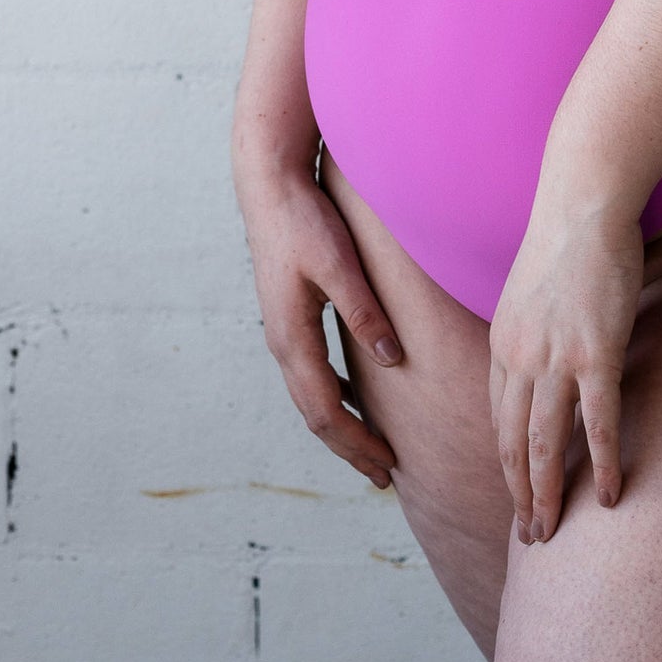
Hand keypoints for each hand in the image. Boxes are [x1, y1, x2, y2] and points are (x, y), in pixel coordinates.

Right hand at [235, 165, 404, 490]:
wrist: (269, 186)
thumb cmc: (306, 221)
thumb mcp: (340, 264)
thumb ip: (364, 312)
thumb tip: (392, 360)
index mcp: (292, 337)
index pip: (324, 411)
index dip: (354, 444)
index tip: (385, 467)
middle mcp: (282, 342)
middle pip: (314, 413)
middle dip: (348, 446)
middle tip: (383, 475)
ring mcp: (282, 330)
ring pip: (311, 395)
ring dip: (340, 424)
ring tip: (370, 447)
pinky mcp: (290, 315)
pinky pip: (311, 372)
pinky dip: (333, 395)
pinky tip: (354, 398)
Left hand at [488, 199, 643, 543]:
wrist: (582, 204)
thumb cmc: (568, 240)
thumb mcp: (532, 292)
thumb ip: (534, 330)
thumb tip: (548, 354)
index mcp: (503, 343)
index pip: (498, 418)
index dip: (507, 461)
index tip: (516, 491)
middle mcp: (519, 358)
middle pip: (512, 442)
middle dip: (518, 494)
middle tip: (530, 535)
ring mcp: (556, 359)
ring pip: (545, 444)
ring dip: (546, 495)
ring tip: (553, 533)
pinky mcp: (596, 354)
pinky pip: (598, 424)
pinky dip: (601, 465)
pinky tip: (609, 495)